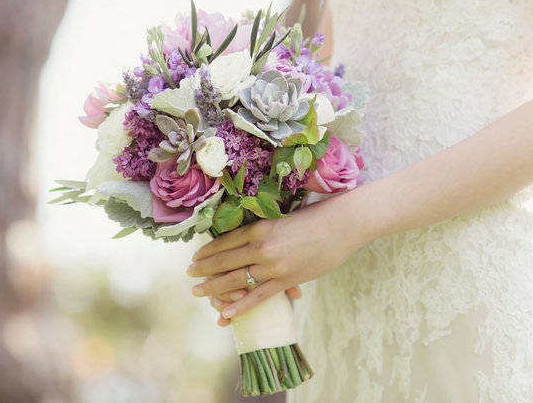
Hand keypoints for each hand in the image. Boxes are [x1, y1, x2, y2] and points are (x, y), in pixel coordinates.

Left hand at [187, 197, 364, 323]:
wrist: (342, 225)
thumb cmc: (315, 218)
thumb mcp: (282, 219)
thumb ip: (264, 230)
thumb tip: (249, 239)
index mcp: (259, 227)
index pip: (224, 242)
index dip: (208, 252)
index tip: (196, 257)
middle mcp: (261, 247)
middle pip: (224, 261)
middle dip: (203, 270)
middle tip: (189, 275)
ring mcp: (273, 266)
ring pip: (235, 280)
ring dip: (213, 288)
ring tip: (198, 292)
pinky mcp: (286, 281)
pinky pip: (257, 297)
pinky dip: (240, 306)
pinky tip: (226, 313)